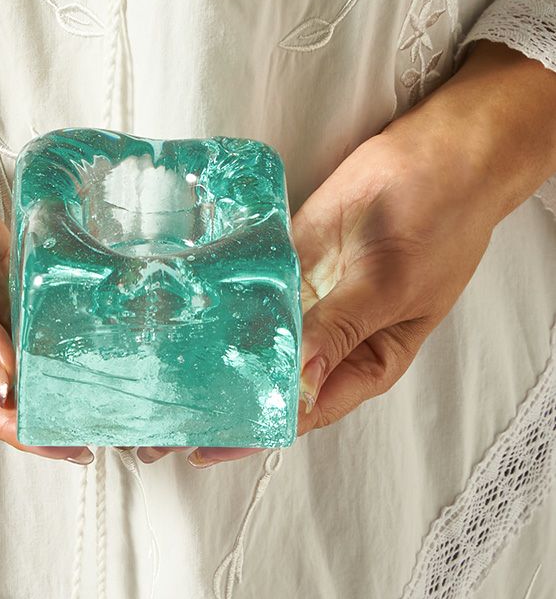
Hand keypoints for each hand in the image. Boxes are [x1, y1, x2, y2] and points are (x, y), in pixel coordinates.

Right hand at [0, 34, 92, 463]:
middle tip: (110, 419)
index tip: (69, 444)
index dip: (23, 429)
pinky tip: (98, 323)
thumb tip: (2, 379)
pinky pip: (41, 296)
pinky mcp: (5, 269)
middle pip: (15, 383)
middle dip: (57, 401)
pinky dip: (67, 309)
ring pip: (35, 344)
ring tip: (117, 380)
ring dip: (68, 360)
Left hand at [137, 40, 555, 466]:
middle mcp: (329, 336)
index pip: (301, 411)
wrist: (438, 153)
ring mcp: (306, 296)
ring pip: (254, 337)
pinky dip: (221, 301)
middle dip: (221, 399)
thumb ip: (340, 328)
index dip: (253, 431)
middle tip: (162, 421)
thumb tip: (296, 381)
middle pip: (269, 379)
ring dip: (213, 354)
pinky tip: (182, 314)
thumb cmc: (439, 223)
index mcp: (363, 361)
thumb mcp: (391, 284)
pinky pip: (250, 287)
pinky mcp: (288, 257)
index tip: (201, 445)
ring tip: (159, 375)